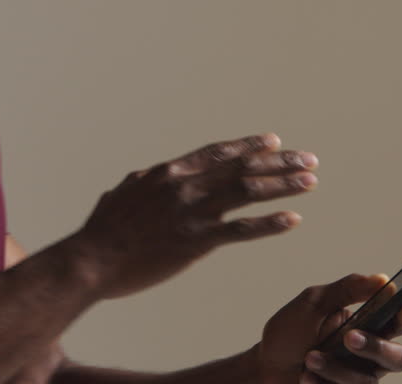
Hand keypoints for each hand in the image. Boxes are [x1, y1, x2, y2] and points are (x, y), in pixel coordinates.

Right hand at [68, 133, 316, 299]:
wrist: (92, 260)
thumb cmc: (104, 230)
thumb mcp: (125, 192)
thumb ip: (146, 181)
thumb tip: (153, 174)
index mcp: (169, 172)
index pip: (218, 153)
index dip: (248, 146)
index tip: (273, 141)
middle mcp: (185, 185)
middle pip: (242, 167)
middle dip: (279, 162)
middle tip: (307, 159)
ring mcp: (192, 212)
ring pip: (248, 191)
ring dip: (283, 185)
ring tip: (310, 182)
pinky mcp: (196, 241)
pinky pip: (241, 230)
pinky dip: (270, 223)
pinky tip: (292, 220)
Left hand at [258, 274, 401, 383]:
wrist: (265, 366)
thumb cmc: (290, 333)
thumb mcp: (313, 303)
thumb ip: (347, 289)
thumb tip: (383, 279)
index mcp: (367, 325)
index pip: (399, 320)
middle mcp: (369, 353)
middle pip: (399, 358)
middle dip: (376, 348)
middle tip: (349, 339)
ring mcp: (359, 377)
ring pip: (366, 379)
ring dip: (335, 367)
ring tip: (309, 358)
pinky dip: (321, 382)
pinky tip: (305, 376)